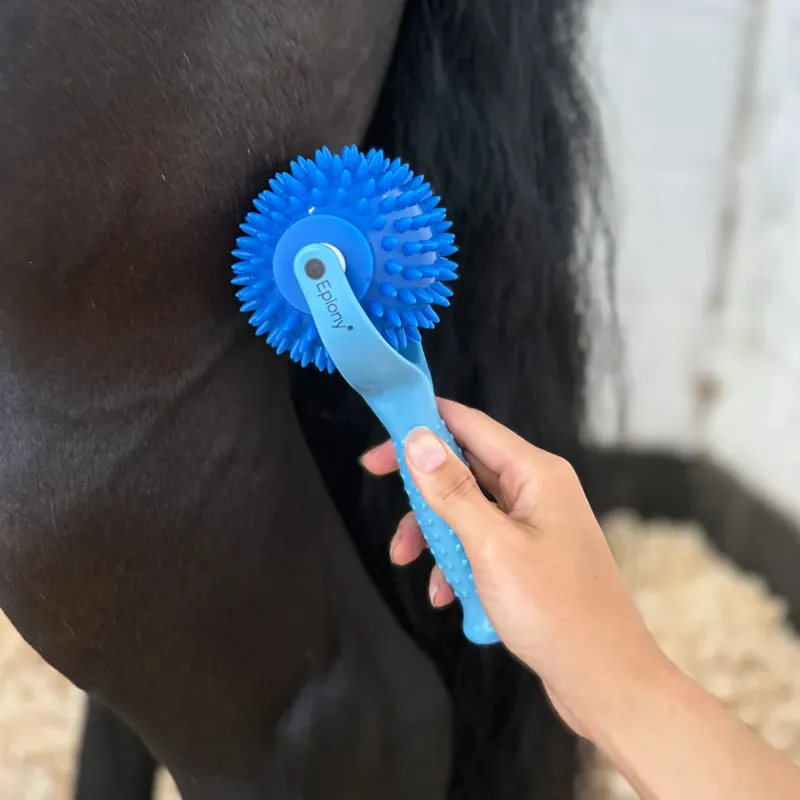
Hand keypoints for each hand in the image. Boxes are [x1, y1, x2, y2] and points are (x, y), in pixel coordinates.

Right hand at [360, 398, 667, 738]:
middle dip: (421, 487)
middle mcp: (536, 490)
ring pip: (466, 509)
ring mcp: (534, 525)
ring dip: (433, 532)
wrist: (605, 680)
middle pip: (464, 466)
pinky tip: (447, 594)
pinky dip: (456, 562)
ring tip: (406, 562)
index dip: (422, 424)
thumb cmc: (557, 612)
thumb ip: (452, 490)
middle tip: (380, 493)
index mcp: (535, 473)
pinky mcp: (529, 557)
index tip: (381, 440)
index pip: (469, 425)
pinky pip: (480, 543)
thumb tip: (418, 438)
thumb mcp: (492, 546)